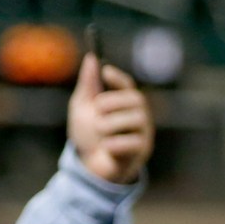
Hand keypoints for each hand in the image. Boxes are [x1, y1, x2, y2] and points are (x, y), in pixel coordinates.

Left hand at [68, 52, 153, 184]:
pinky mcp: (141, 150)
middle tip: (97, 110)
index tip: (105, 72)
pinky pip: (129, 142)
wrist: (88, 165)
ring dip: (108, 126)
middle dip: (110, 103)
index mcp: (124, 101)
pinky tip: (107, 147)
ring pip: (132, 120)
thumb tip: (91, 58)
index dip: (118, 77)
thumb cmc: (88, 133)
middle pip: (133, 99)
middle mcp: (138, 113)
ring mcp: (142, 131)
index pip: (127, 84)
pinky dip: (112, 144)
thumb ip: (88, 84)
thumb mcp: (82, 107)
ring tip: (100, 132)